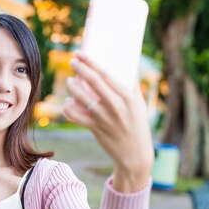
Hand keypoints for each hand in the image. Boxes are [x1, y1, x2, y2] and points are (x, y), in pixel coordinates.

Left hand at [63, 51, 153, 190]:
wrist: (135, 154)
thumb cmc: (137, 125)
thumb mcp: (139, 104)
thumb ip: (132, 86)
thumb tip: (126, 67)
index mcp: (127, 97)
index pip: (105, 74)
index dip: (90, 62)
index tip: (80, 53)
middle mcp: (115, 106)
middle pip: (92, 82)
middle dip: (80, 69)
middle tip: (72, 62)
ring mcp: (103, 118)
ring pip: (80, 98)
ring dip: (72, 87)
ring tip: (70, 81)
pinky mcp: (94, 128)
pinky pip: (75, 116)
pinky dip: (68, 108)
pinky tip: (69, 102)